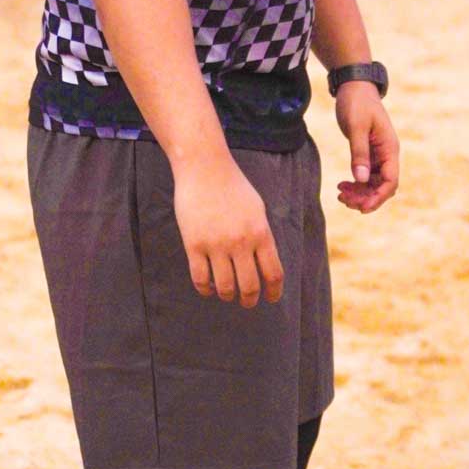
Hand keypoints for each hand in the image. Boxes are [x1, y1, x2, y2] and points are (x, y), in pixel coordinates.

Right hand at [172, 153, 284, 306]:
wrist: (204, 167)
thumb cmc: (232, 186)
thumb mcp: (257, 209)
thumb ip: (262, 236)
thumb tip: (265, 266)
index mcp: (260, 232)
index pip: (273, 274)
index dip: (274, 292)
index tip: (270, 298)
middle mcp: (240, 241)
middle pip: (250, 286)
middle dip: (250, 300)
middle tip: (247, 302)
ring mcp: (216, 244)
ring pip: (225, 287)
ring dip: (227, 296)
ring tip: (227, 294)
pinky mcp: (194, 244)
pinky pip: (201, 279)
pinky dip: (206, 289)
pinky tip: (209, 288)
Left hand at [335, 85, 398, 213]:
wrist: (354, 85)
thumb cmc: (357, 102)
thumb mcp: (356, 127)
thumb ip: (358, 153)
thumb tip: (360, 179)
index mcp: (389, 148)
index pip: (390, 181)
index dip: (378, 197)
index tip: (362, 207)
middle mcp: (387, 154)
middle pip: (382, 186)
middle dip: (366, 197)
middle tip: (344, 200)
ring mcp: (378, 154)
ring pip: (373, 182)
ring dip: (359, 192)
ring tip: (340, 194)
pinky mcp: (369, 152)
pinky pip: (366, 174)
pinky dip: (356, 182)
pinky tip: (342, 185)